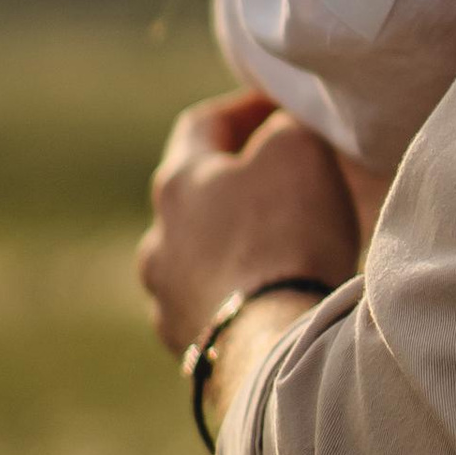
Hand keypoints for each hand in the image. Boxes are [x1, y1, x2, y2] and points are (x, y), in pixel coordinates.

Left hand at [136, 93, 359, 358]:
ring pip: (200, 256)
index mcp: (177, 183)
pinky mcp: (188, 346)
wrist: (273, 344)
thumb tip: (281, 130)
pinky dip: (241, 294)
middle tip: (285, 181)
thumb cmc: (285, 236)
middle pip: (196, 196)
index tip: (279, 108)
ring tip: (283, 248)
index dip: (245, 110)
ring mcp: (166, 298)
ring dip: (234, 245)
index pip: (203, 126)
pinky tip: (275, 298)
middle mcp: (157, 240)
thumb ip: (284, 127)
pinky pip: (214, 306)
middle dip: (239, 184)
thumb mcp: (297, 150)